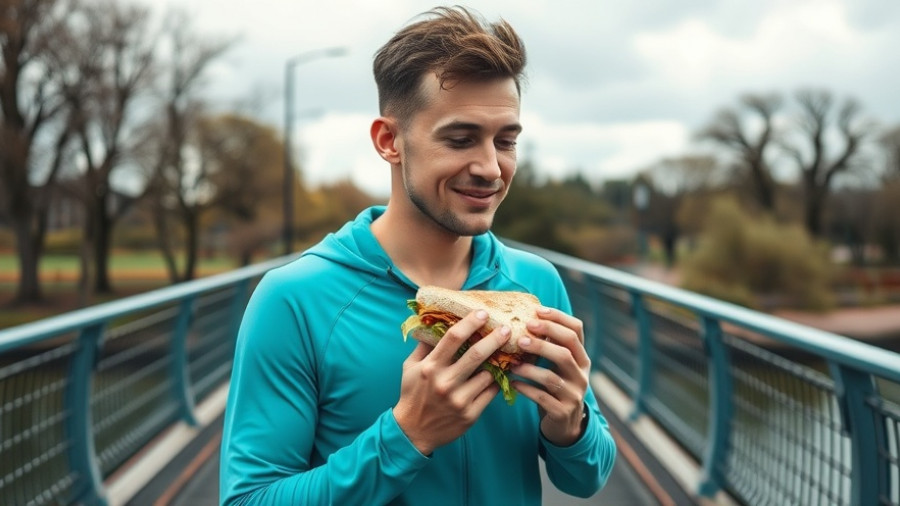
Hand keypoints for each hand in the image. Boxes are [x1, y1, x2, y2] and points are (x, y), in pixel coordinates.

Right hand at [393, 310, 510, 454]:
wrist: (413, 431)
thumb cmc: (412, 395)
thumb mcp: (410, 367)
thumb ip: (424, 346)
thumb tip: (435, 324)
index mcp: (430, 367)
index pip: (453, 338)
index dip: (470, 322)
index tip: (483, 313)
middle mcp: (445, 382)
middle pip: (476, 354)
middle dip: (495, 338)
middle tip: (507, 329)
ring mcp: (459, 399)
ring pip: (488, 374)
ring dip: (500, 362)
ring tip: (508, 352)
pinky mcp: (470, 414)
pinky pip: (491, 393)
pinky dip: (498, 381)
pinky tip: (502, 373)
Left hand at [511, 307, 590, 446]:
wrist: (565, 424)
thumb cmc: (556, 386)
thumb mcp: (559, 365)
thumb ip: (550, 345)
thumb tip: (525, 317)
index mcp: (581, 357)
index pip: (576, 330)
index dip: (558, 318)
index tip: (537, 311)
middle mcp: (581, 373)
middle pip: (565, 350)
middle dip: (543, 339)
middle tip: (521, 334)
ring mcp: (574, 393)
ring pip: (552, 377)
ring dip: (529, 368)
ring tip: (511, 364)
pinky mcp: (562, 411)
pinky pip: (542, 397)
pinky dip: (525, 389)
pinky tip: (513, 383)